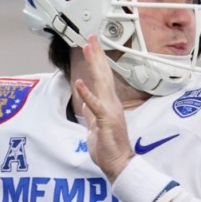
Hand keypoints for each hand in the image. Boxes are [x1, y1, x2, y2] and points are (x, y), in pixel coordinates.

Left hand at [74, 36, 134, 181]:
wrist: (119, 163)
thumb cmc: (109, 147)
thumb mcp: (95, 125)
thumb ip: (91, 111)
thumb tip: (85, 100)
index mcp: (109, 104)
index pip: (103, 78)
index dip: (97, 61)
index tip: (92, 45)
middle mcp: (112, 104)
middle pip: (104, 75)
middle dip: (97, 56)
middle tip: (91, 38)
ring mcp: (110, 111)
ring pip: (102, 84)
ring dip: (95, 66)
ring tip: (89, 50)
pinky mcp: (106, 121)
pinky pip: (95, 106)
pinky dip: (88, 94)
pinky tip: (81, 84)